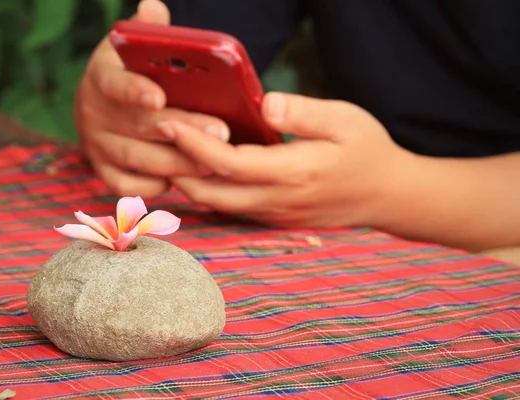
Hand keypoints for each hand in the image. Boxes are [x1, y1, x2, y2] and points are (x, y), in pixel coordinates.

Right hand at [74, 0, 229, 197]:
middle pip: (139, 126)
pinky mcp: (103, 171)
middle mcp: (94, 113)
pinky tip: (183, 181)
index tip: (158, 97)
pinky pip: (127, 186)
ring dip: (178, 163)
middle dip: (182, 130)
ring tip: (214, 161)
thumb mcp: (133, 49)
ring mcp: (97, 145)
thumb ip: (148, 32)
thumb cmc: (130, 73)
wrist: (100, 104)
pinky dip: (154, 187)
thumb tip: (154, 8)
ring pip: (138, 160)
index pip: (115, 83)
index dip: (135, 90)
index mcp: (102, 77)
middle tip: (220, 132)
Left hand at [159, 92, 415, 228]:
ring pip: (218, 206)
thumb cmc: (369, 152)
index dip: (194, 145)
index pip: (229, 163)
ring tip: (169, 156)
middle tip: (156, 143)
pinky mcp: (275, 219)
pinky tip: (198, 173)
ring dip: (189, 184)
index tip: (168, 124)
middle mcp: (278, 201)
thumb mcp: (345, 120)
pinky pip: (232, 209)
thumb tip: (264, 105)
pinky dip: (209, 193)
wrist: (389, 197)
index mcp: (293, 173)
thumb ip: (302, 113)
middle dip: (178, 171)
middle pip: (212, 194)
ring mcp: (274, 215)